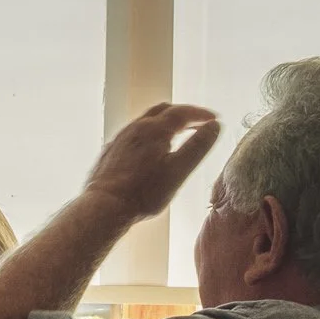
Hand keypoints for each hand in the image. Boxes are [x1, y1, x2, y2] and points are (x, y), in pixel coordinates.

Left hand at [81, 103, 220, 223]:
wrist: (105, 206)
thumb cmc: (143, 192)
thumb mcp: (179, 170)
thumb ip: (198, 146)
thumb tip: (214, 126)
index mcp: (154, 129)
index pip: (182, 112)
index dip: (200, 114)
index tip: (213, 118)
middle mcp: (134, 128)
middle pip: (162, 111)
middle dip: (182, 114)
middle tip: (196, 123)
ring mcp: (120, 138)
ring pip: (145, 121)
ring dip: (164, 123)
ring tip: (176, 134)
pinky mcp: (110, 151)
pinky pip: (132, 134)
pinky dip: (148, 134)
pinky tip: (150, 149)